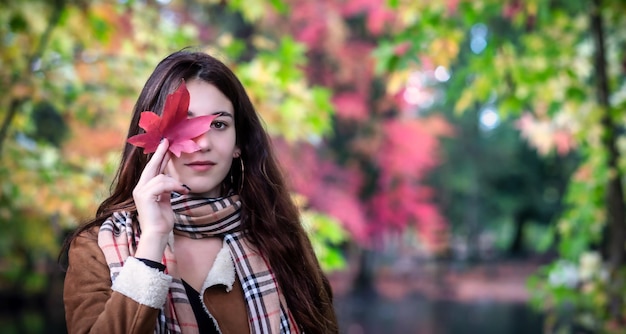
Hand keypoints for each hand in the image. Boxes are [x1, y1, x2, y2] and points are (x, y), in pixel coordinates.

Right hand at [132, 139, 188, 260]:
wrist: (158, 234)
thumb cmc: (162, 220)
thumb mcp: (166, 200)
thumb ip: (166, 189)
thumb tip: (171, 178)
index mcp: (144, 188)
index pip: (152, 169)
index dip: (159, 157)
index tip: (165, 146)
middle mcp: (139, 188)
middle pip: (151, 166)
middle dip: (160, 153)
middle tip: (167, 141)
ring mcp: (140, 191)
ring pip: (160, 177)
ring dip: (175, 183)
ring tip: (184, 190)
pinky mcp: (145, 196)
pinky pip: (162, 184)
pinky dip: (174, 186)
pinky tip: (182, 192)